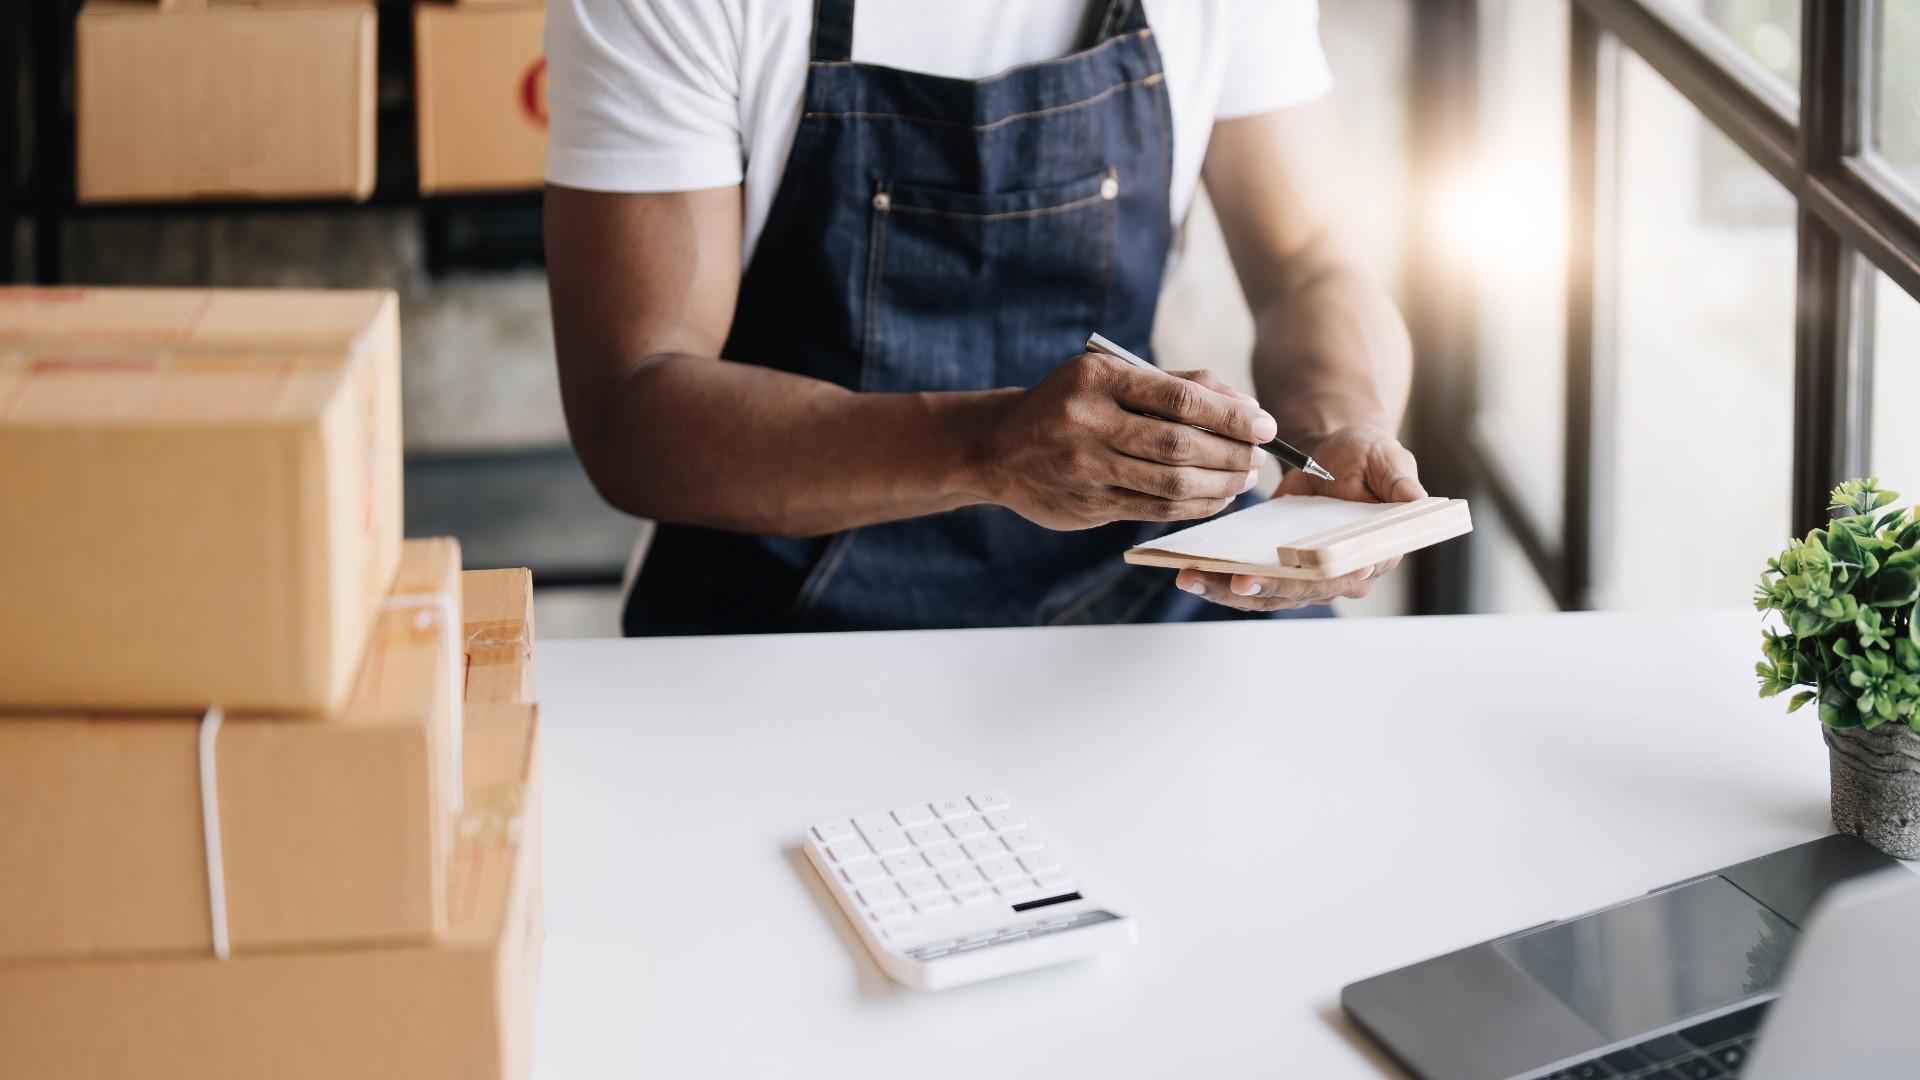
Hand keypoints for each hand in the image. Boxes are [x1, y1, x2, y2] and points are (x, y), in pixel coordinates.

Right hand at [977, 352, 1276, 530]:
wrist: (999, 447)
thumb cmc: (1069, 403)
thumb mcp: (1109, 376)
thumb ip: (1173, 384)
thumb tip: (1243, 405)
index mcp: (1097, 380)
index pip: (1178, 399)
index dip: (1230, 415)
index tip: (1264, 424)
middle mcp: (1087, 424)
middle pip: (1179, 446)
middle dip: (1231, 453)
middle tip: (1259, 456)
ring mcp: (1085, 469)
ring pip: (1170, 485)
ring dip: (1219, 485)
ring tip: (1244, 478)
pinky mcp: (1088, 505)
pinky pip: (1154, 510)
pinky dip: (1194, 506)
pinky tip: (1215, 498)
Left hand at [1174, 423, 1425, 610]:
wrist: (1334, 452)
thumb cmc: (1366, 455)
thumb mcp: (1388, 457)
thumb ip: (1401, 482)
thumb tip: (1419, 504)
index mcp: (1377, 552)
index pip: (1350, 571)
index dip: (1324, 575)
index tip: (1295, 571)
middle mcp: (1343, 574)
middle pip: (1301, 590)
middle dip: (1266, 586)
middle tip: (1234, 580)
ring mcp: (1307, 577)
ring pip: (1269, 594)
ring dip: (1230, 590)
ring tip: (1195, 578)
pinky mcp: (1279, 571)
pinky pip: (1250, 584)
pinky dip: (1220, 582)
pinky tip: (1191, 572)